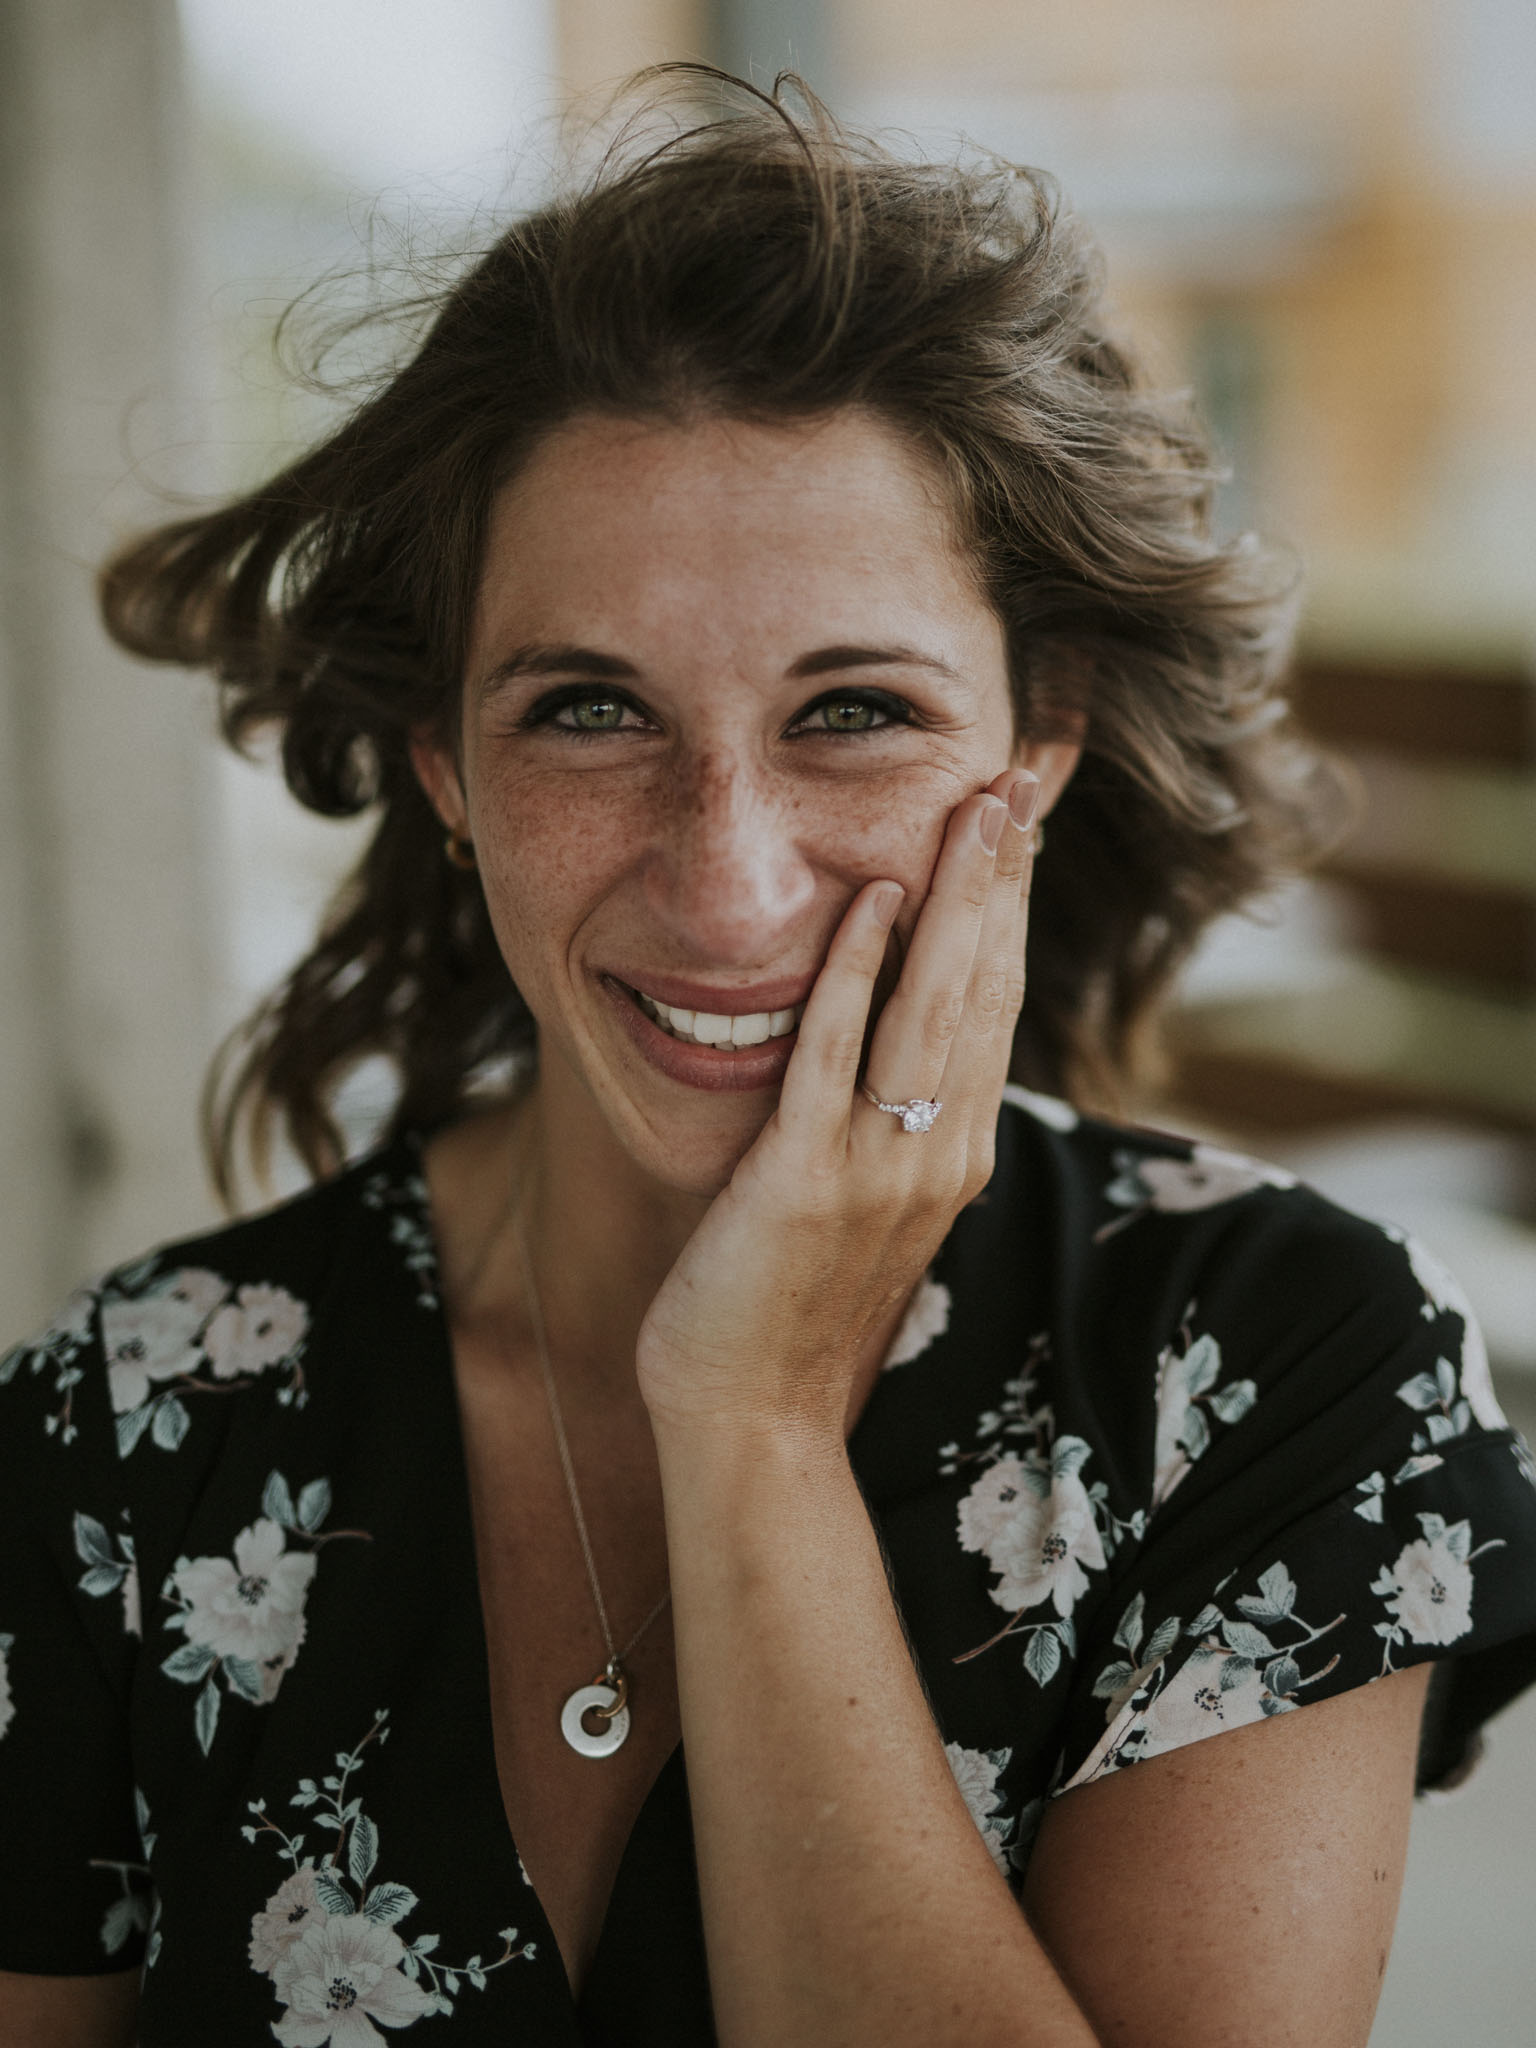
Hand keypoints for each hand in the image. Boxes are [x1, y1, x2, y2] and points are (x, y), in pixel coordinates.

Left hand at [635, 766, 1040, 1440]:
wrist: (753, 1420)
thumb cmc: (794, 1306)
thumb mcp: (865, 1203)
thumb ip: (892, 1123)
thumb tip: (898, 1046)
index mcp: (955, 1153)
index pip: (996, 1004)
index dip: (1013, 908)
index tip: (1022, 824)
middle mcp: (939, 1153)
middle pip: (985, 989)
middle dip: (1004, 880)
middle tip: (1017, 779)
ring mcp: (882, 1168)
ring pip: (934, 1009)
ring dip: (957, 900)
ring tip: (976, 808)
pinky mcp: (807, 1183)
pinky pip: (836, 1057)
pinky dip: (856, 972)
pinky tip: (868, 896)